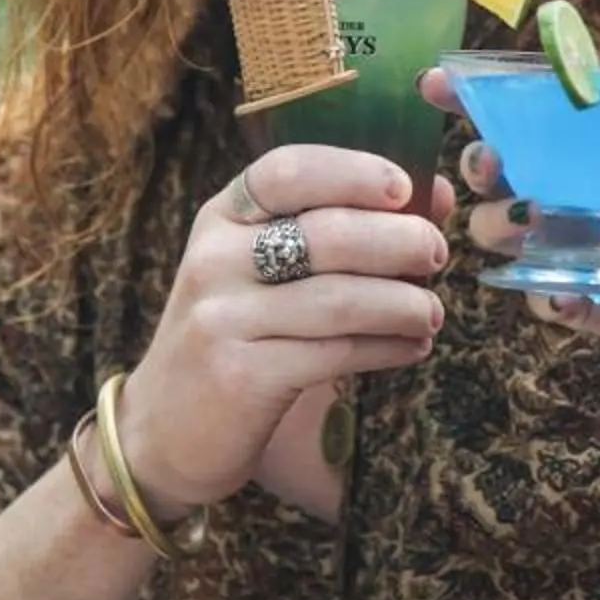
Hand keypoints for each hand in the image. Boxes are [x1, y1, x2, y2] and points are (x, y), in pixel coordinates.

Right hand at [113, 145, 452, 512]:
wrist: (164, 428)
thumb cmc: (234, 334)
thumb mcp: (262, 269)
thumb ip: (337, 225)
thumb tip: (434, 195)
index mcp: (221, 218)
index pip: (286, 170)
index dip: (353, 171)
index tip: (404, 187)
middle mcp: (215, 260)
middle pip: (327, 233)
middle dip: (399, 240)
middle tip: (435, 254)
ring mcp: (225, 318)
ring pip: (340, 299)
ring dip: (404, 304)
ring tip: (431, 313)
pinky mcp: (242, 376)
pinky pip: (336, 353)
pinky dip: (388, 348)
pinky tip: (412, 347)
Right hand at [423, 67, 599, 387]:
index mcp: (579, 161)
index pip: (518, 122)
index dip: (473, 101)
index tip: (439, 83)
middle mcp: (557, 202)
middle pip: (491, 176)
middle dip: (477, 162)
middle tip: (490, 158)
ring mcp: (557, 252)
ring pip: (497, 234)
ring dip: (500, 223)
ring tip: (531, 216)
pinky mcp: (574, 300)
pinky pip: (546, 299)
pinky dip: (551, 298)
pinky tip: (565, 296)